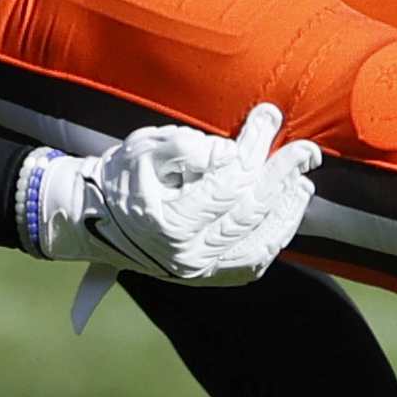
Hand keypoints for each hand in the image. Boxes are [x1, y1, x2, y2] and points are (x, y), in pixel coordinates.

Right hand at [16, 102, 321, 287]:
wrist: (89, 217)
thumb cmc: (117, 176)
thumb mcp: (144, 148)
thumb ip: (188, 146)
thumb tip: (237, 154)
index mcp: (168, 224)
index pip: (229, 185)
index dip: (256, 150)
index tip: (273, 119)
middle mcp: (186, 256)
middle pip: (250, 212)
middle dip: (282, 176)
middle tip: (307, 150)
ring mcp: (197, 272)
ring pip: (258, 243)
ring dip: (286, 211)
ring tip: (303, 182)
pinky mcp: (204, 277)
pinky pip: (250, 263)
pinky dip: (273, 238)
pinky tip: (285, 214)